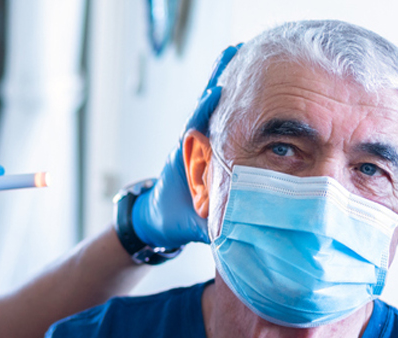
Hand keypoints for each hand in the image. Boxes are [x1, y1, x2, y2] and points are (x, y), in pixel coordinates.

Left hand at [131, 44, 240, 247]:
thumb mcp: (191, 222)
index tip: (214, 92)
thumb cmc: (171, 219)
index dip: (204, 109)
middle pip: (206, 106)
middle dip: (218, 79)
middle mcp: (193, 143)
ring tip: (236, 50)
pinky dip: (227, 93)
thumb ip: (210, 224)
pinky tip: (239, 72)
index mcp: (186, 159)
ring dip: (224, 78)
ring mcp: (200, 141)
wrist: (158, 221)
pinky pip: (217, 114)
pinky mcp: (206, 143)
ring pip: (213, 105)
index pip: (195, 127)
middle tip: (232, 52)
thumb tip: (231, 227)